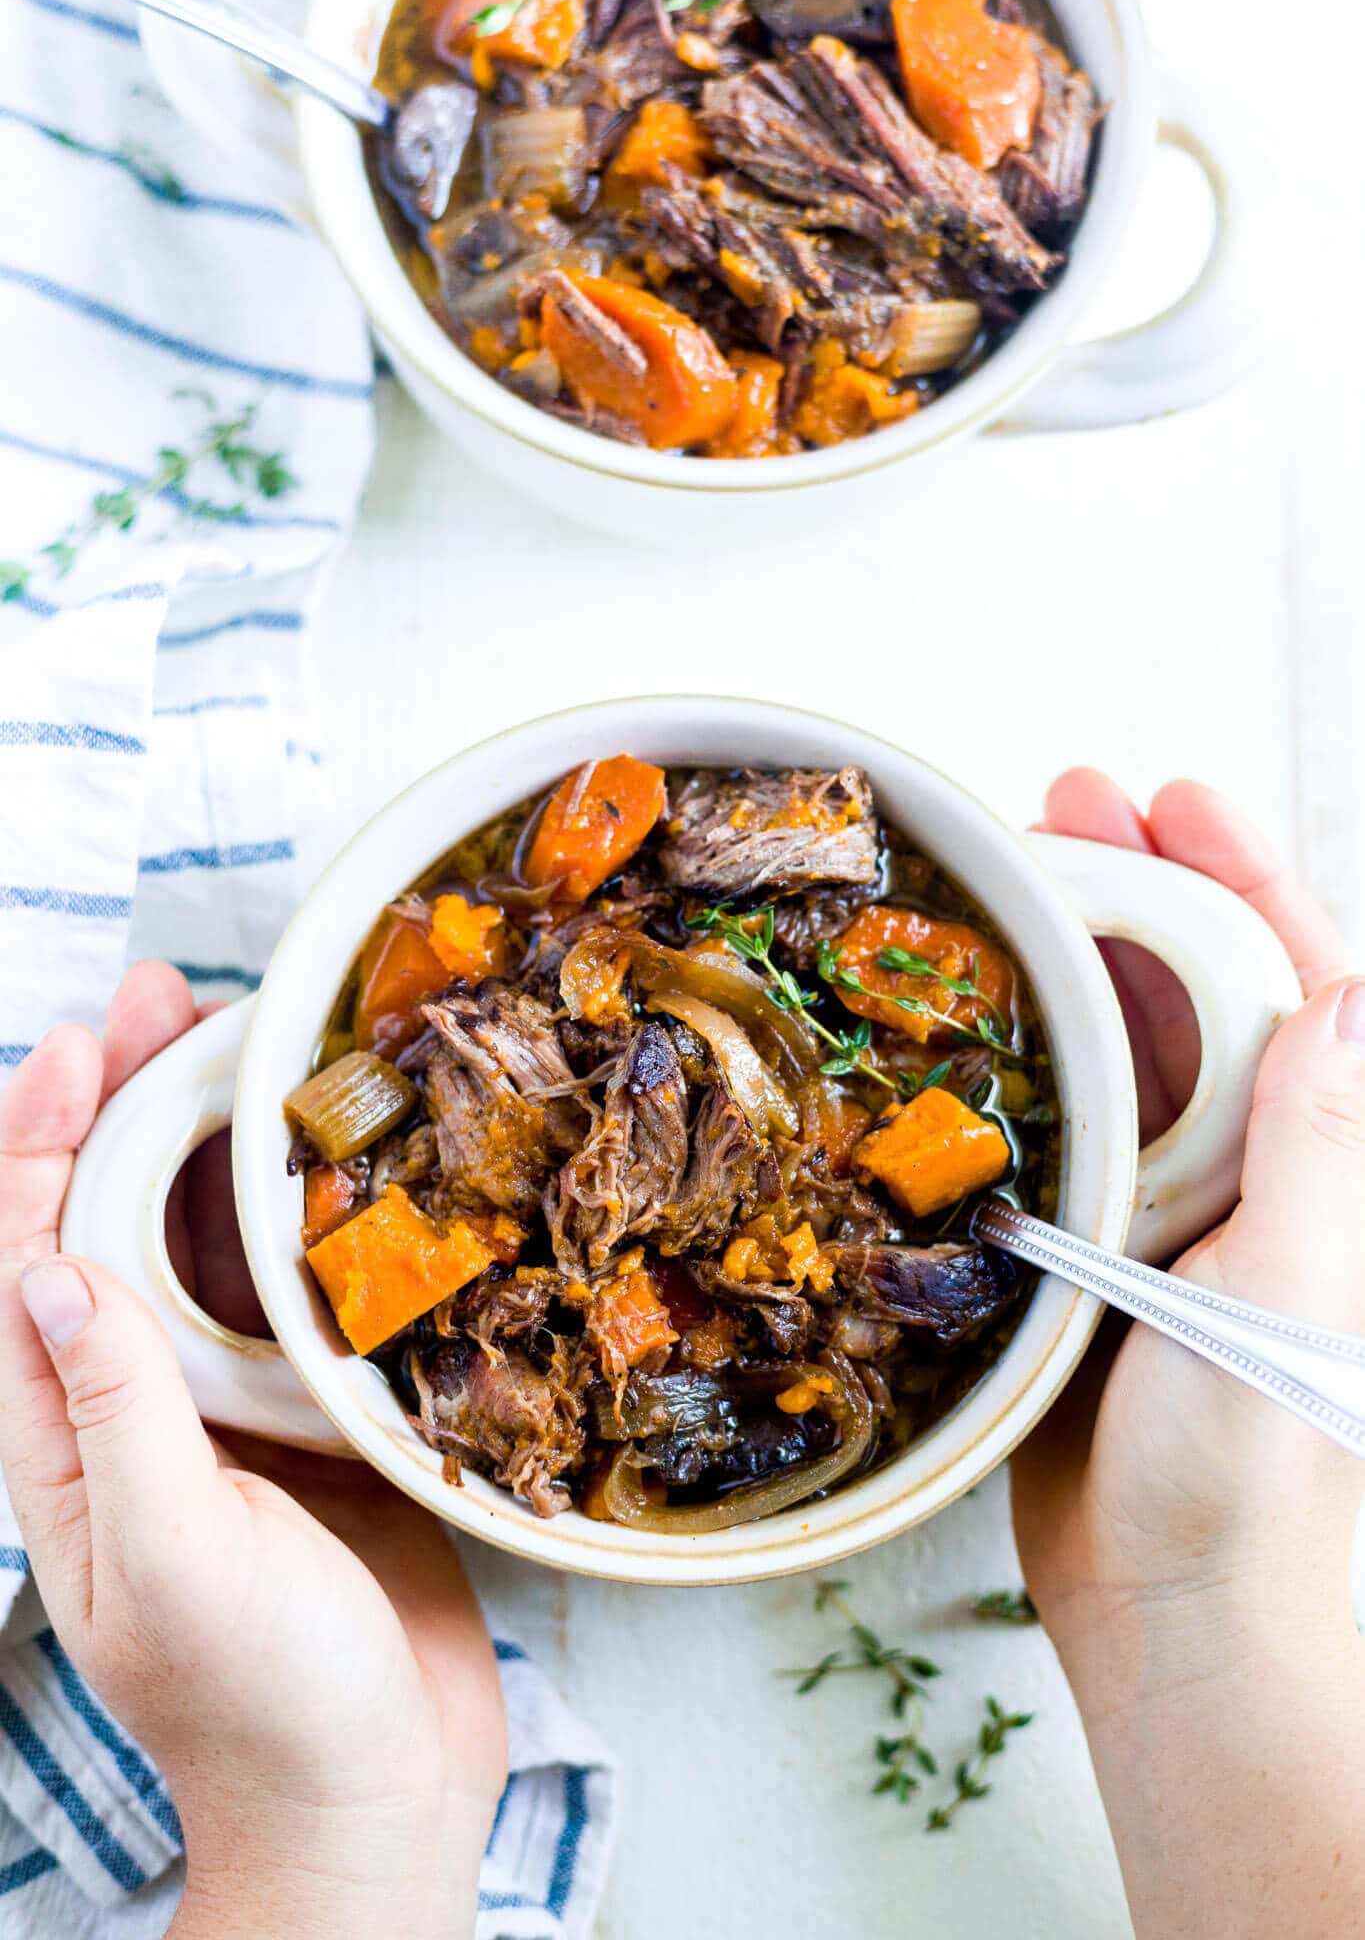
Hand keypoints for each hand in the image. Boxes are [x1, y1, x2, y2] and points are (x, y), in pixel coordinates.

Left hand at [0, 964, 506, 1939]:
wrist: (375, 1793)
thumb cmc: (260, 1705)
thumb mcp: (172, 1562)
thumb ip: (114, 1412)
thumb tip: (45, 1261)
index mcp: (63, 1437)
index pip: (20, 1251)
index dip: (40, 1136)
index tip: (83, 1042)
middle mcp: (131, 1400)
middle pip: (105, 1216)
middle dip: (120, 1099)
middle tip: (163, 994)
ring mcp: (222, 1403)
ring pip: (198, 1236)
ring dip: (211, 1131)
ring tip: (246, 1032)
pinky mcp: (310, 1411)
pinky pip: (292, 1284)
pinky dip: (303, 1206)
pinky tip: (337, 1149)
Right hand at [1012, 774, 1364, 1936]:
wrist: (1169, 1611)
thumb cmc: (1257, 1473)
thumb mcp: (1300, 1293)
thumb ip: (1320, 1146)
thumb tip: (1345, 992)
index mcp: (1314, 1160)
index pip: (1296, 983)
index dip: (1244, 878)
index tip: (1180, 798)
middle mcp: (1238, 1163)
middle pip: (1191, 986)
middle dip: (1139, 881)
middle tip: (1068, 801)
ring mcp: (1151, 1200)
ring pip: (1111, 1042)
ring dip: (1065, 953)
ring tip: (1005, 872)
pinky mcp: (1072, 1246)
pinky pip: (1040, 1125)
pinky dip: (1005, 1059)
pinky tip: (956, 1010)